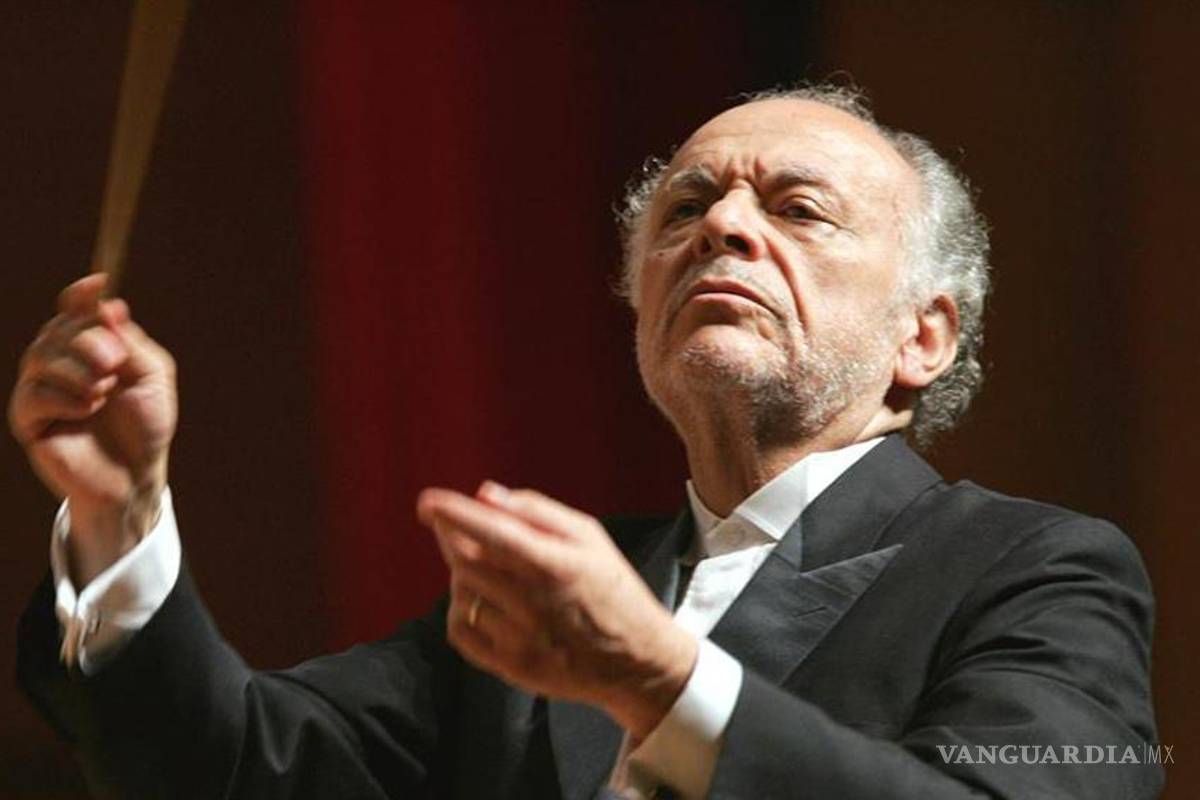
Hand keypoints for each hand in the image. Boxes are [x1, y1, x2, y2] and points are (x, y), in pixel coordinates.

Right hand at [9, 274, 176, 585]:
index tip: (98, 283)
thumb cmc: (147, 425)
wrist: (137, 474)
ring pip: (41, 357)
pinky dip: (65, 399)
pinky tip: (87, 410)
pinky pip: (32, 394)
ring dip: (79, 372)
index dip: (81, 295)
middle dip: (86, 339)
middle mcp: (62, 364)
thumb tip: (109, 305)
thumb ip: (132, 342)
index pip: (75, 311)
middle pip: (57, 329)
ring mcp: (42, 390)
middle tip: (113, 361)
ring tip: (104, 392)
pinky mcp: (29, 420)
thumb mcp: (153, 377)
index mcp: (92, 349)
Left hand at [417, 481, 697, 739]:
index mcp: (555, 564)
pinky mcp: (510, 667)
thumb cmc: (612, 589)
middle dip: (450, 537)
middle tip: (451, 526)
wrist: (637, 661)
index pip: (492, 532)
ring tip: (487, 568)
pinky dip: (460, 610)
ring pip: (462, 594)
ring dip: (462, 573)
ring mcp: (520, 639)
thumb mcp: (590, 537)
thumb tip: (485, 494)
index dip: (454, 514)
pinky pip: (461, 632)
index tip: (427, 502)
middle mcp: (533, 602)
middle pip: (466, 561)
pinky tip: (482, 601)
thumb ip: (537, 511)